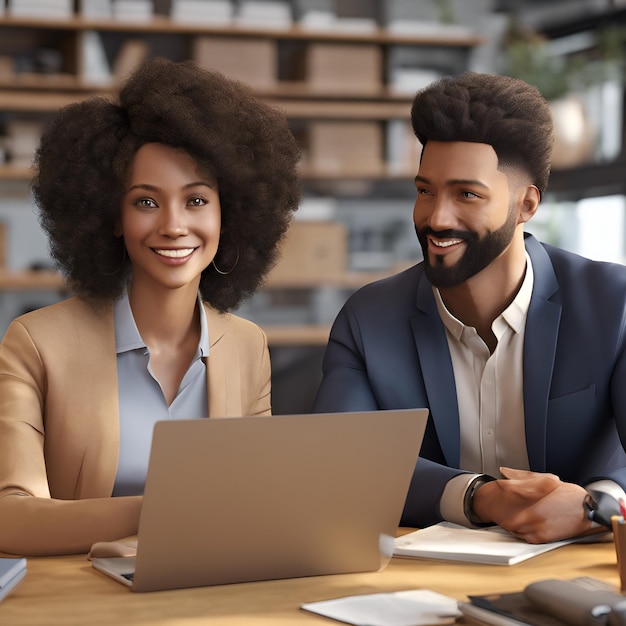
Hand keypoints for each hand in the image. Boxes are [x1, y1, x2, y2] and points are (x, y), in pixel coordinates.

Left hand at [472, 467, 597, 542]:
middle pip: (503, 516)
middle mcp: (528, 515)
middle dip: (502, 511)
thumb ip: (521, 475)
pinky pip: (522, 536)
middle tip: (504, 506)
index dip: (495, 499)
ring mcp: (533, 528)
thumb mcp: (544, 479)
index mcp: (526, 498)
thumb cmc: (567, 495)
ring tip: (520, 513)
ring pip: (511, 527)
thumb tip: (504, 471)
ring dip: (512, 521)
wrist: (588, 511)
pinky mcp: (540, 538)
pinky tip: (529, 522)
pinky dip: (522, 530)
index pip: (500, 500)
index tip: (493, 497)